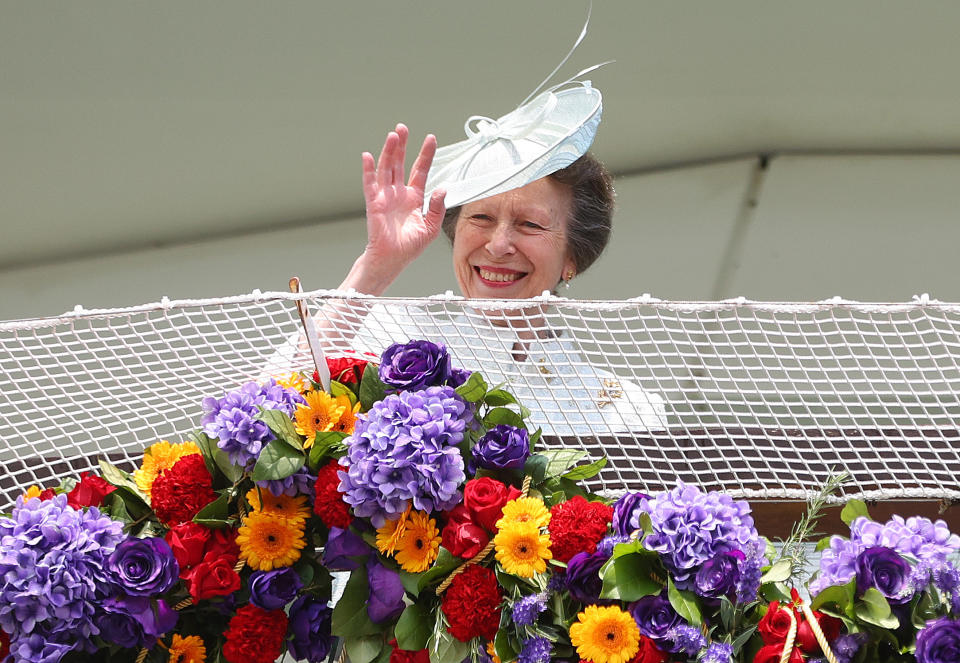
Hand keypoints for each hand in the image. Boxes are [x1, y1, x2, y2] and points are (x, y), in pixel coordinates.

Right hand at [360, 124, 446, 272]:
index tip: (431, 138)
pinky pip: (370, 184)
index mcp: (414, 198)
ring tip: (393, 136)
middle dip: (402, 146)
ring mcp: (385, 197)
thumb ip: (436, 208)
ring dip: (389, 152)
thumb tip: (442, 188)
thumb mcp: (430, 227)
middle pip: (400, 164)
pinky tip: (368, 157)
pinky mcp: (373, 204)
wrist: (393, 261)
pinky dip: (368, 170)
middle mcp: (399, 193)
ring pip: (387, 169)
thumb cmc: (409, 247)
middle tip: (403, 127)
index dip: (425, 155)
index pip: (420, 171)